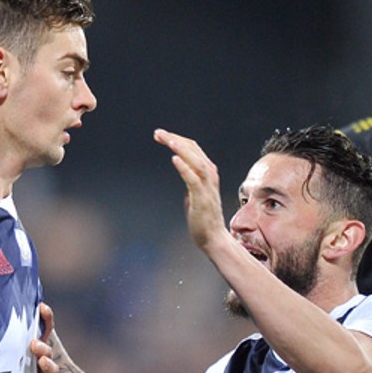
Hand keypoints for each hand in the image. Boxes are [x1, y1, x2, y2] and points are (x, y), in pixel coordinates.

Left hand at [33, 303, 58, 372]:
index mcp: (29, 348)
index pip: (42, 330)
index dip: (45, 318)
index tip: (41, 307)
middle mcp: (36, 363)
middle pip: (46, 350)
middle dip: (42, 346)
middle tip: (33, 344)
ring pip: (51, 371)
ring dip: (49, 365)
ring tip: (42, 361)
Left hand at [153, 129, 227, 247]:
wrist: (213, 239)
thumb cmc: (203, 218)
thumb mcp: (195, 193)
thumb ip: (190, 180)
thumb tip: (182, 169)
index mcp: (208, 174)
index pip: (194, 149)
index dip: (177, 140)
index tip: (160, 135)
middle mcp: (210, 177)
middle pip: (194, 151)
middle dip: (175, 139)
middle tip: (157, 133)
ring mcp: (207, 188)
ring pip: (197, 162)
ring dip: (182, 150)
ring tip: (169, 140)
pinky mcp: (203, 199)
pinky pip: (194, 180)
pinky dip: (185, 168)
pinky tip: (175, 160)